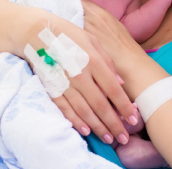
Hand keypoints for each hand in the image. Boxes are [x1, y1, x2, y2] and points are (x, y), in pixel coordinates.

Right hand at [20, 17, 138, 144]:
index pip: (113, 90)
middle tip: (124, 138)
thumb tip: (120, 84)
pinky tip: (86, 131)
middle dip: (114, 124)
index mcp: (93, 61)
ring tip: (108, 139)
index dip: (124, 107)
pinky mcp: (52, 88)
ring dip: (97, 127)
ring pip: (84, 111)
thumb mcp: (92, 41)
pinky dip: (76, 121)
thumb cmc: (69, 35)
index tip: (134, 120)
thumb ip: (107, 62)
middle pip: (100, 105)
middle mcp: (80, 75)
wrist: (37, 33)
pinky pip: (65, 109)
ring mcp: (64, 83)